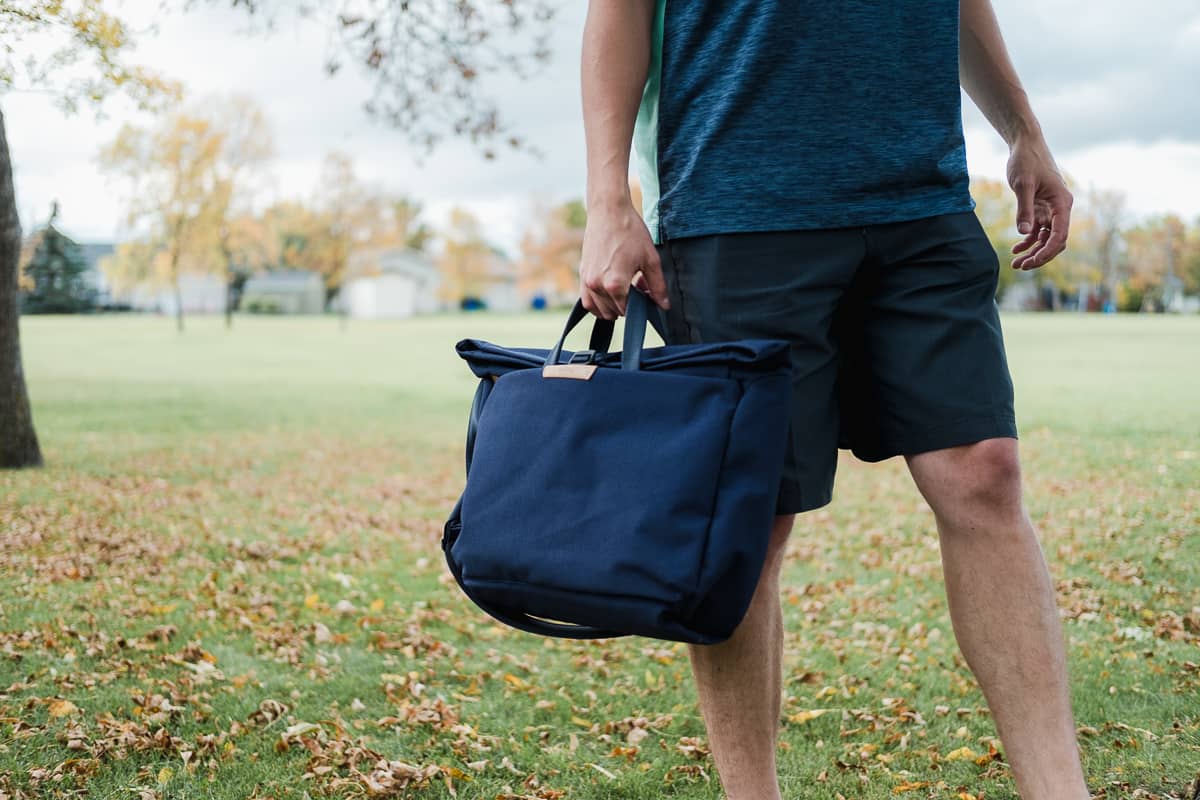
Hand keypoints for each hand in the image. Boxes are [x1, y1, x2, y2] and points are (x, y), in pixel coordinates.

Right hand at [579, 202, 669, 319]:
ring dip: (612, 306)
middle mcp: (598, 286)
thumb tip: (664, 305)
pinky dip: (598, 304)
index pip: (629, 311)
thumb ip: (658, 286)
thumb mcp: (651, 259)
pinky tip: (608, 294)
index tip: (644, 292)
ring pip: (600, 310)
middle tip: (636, 286)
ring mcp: (587, 281)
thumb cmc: (631, 232)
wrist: (609, 212)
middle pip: (614, 312)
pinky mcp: (582, 275)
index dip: (639, 305)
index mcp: (616, 284)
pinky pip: (587, 302)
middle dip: (627, 305)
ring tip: (623, 289)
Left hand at [1007, 138, 1072, 269]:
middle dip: (1040, 256)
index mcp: (1062, 203)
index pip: (1060, 235)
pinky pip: (1038, 230)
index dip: (1047, 252)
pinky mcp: (1041, 208)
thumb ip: (1024, 208)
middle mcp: (1060, 208)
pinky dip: (1029, 240)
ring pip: (1047, 238)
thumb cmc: (1026, 161)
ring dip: (1034, 251)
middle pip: (1055, 241)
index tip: (1032, 262)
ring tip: (1016, 264)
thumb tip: (1024, 233)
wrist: (1025, 144)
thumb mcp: (1023, 184)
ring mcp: (1051, 209)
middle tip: (1020, 266)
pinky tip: (1016, 248)